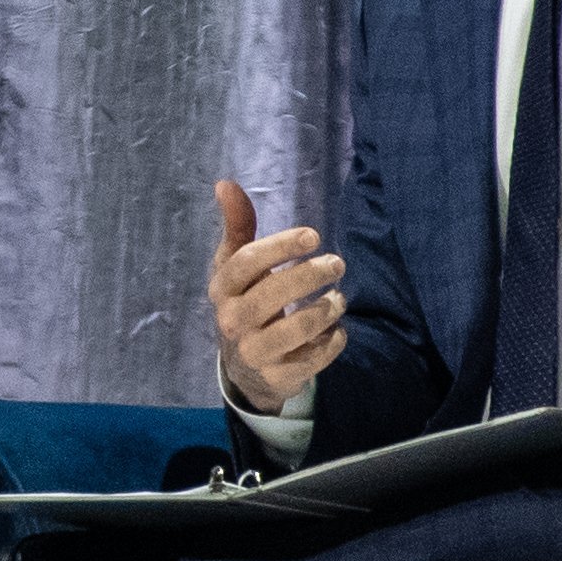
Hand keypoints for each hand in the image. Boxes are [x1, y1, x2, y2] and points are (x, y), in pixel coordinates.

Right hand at [209, 177, 346, 412]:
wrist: (245, 367)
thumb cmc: (246, 302)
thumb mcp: (237, 267)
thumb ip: (238, 226)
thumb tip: (225, 183)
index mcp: (221, 289)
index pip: (247, 262)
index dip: (281, 246)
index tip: (314, 236)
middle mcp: (231, 321)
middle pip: (272, 294)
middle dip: (310, 275)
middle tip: (337, 263)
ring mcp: (253, 352)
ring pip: (297, 327)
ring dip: (328, 309)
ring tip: (340, 298)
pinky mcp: (277, 377)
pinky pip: (314, 357)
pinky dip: (333, 341)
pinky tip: (337, 330)